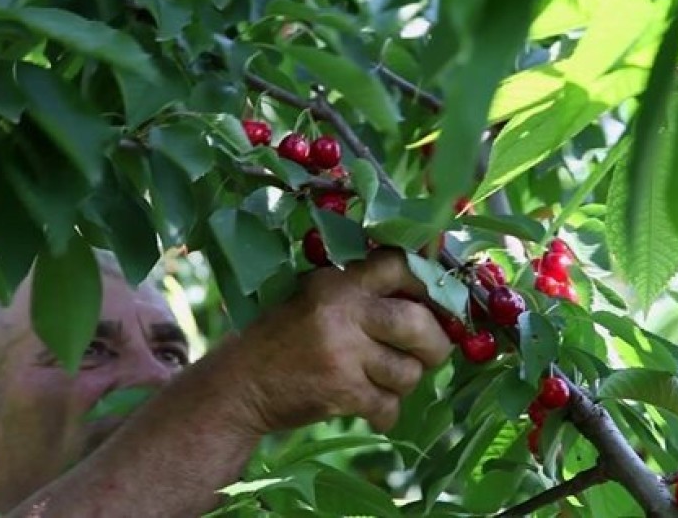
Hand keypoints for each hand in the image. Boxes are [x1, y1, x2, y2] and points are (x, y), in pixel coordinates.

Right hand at [226, 249, 451, 432]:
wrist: (240, 385)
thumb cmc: (282, 339)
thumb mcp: (315, 298)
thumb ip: (360, 294)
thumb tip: (426, 302)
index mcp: (339, 282)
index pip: (399, 266)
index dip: (429, 284)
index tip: (437, 303)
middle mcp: (344, 312)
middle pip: (418, 322)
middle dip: (435, 343)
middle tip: (430, 353)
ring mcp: (344, 353)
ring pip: (408, 371)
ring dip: (404, 382)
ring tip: (383, 381)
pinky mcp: (342, 391)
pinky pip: (389, 405)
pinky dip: (385, 412)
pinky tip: (371, 408)